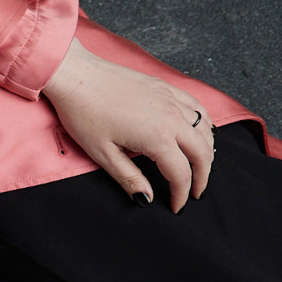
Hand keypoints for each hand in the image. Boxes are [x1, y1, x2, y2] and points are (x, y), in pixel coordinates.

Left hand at [42, 38, 213, 212]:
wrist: (75, 75)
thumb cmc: (84, 112)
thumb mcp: (103, 153)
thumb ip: (129, 178)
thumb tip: (146, 198)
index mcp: (157, 137)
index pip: (181, 174)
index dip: (181, 194)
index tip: (176, 207)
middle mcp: (172, 117)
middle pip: (202, 153)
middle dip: (202, 177)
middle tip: (194, 192)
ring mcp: (172, 99)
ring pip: (205, 129)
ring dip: (206, 151)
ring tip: (198, 167)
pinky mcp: (166, 87)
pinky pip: (198, 107)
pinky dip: (204, 124)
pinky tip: (198, 132)